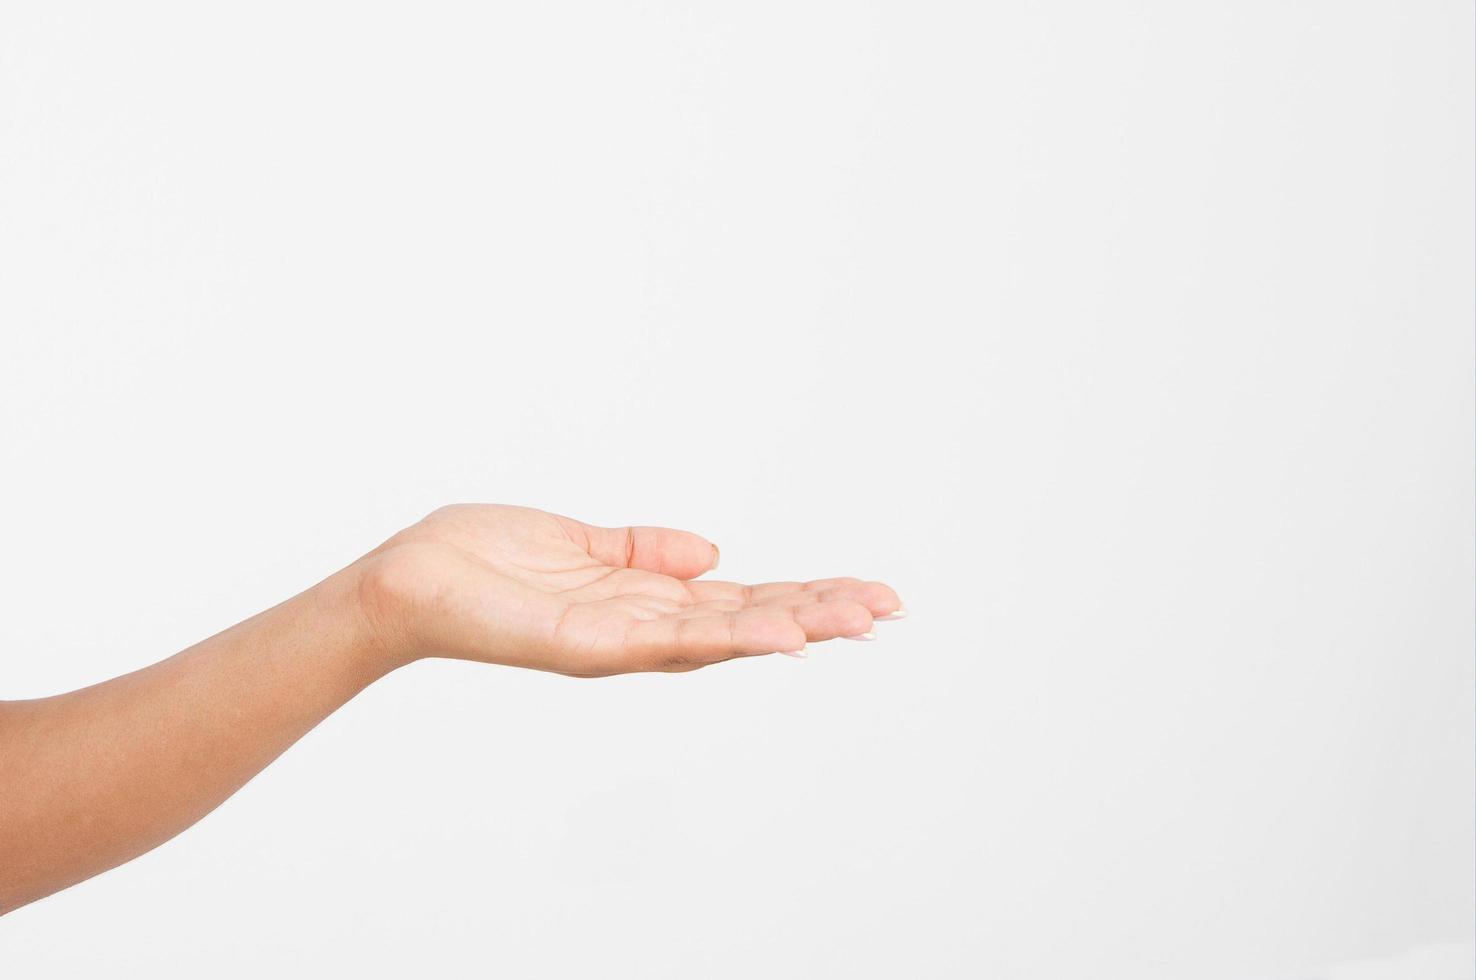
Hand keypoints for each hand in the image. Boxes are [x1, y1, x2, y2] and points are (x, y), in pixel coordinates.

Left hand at [355, 504, 903, 675]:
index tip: (866, 589)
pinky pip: (670, 640)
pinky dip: (729, 638)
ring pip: (724, 636)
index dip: (803, 594)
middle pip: (748, 621)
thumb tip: (713, 552)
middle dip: (820, 614)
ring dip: (794, 626)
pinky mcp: (589, 643)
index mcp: (643, 602)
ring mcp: (620, 641)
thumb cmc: (480, 560)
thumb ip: (644, 547)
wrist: (407, 580)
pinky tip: (780, 633)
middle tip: (892, 608)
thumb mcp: (580, 541)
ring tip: (859, 620)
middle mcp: (641, 630)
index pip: (741, 600)